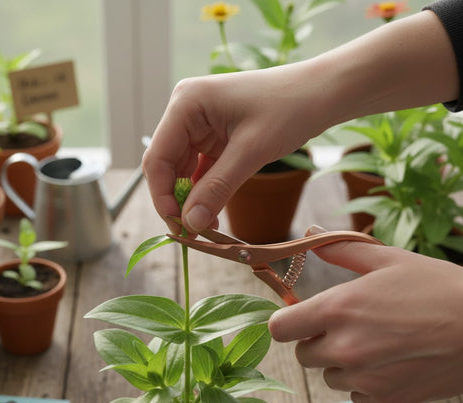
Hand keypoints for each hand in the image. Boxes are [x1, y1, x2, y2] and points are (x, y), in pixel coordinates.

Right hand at [142, 65, 329, 233]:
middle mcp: (185, 112)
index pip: (157, 159)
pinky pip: (199, 169)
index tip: (179, 227)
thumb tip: (189, 224)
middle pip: (166, 166)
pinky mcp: (213, 136)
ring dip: (191, 199)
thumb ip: (216, 188)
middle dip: (177, 200)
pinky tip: (212, 212)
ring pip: (182, 171)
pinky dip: (204, 191)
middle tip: (193, 232)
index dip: (162, 197)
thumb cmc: (289, 110)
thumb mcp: (251, 152)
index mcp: (186, 104)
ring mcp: (199, 124)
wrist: (321, 93)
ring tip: (205, 227)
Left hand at [268, 239, 462, 402]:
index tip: (302, 317)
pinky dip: (365, 383)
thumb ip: (341, 250)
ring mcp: (365, 379)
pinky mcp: (386, 400)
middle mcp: (344, 348)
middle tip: (347, 327)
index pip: (280, 328)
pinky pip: (355, 395)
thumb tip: (310, 233)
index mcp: (338, 309)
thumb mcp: (389, 260)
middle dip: (316, 340)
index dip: (288, 321)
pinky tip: (390, 364)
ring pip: (329, 375)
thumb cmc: (440, 288)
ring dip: (341, 362)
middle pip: (303, 355)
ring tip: (375, 344)